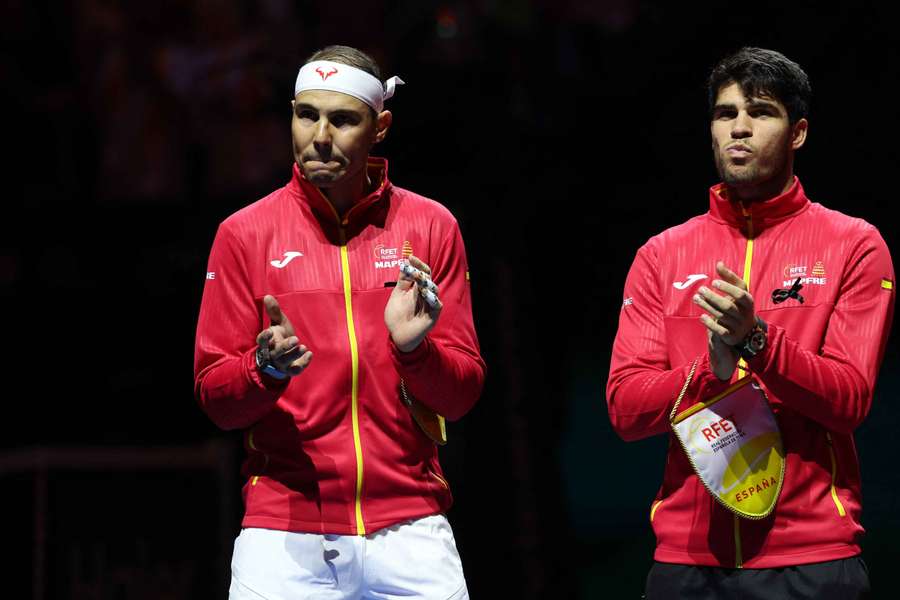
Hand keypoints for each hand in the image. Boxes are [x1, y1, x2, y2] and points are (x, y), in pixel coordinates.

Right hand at [256, 295, 312, 376]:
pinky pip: (295, 370)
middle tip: (295, 339)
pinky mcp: (290, 369)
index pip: (261, 341)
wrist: (283, 356)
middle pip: (275, 352)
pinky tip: (309, 354)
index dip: (264, 338)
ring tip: (303, 347)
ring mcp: (281, 363)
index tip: (269, 332)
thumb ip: (274, 312)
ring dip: (294, 354)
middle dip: (285, 347)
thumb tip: (268, 296)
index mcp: (267, 342)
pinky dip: (302, 363)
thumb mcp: (278, 323)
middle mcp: (272, 354)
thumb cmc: (279, 336)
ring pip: (285, 361)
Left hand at [385, 256, 442, 351]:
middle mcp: (425, 294)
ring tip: (419, 279)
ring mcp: (430, 304)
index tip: (410, 257)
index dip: (418, 264)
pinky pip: (436, 304)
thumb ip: (402, 281)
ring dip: (426, 283)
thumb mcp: (397, 295)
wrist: (398, 335)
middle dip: (421, 272)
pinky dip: (431, 298)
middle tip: (413, 270)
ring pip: (434, 289)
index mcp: (416, 288)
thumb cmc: (397, 316)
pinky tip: (425, 293)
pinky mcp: (433, 315)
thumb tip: (405, 263)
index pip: (421, 272)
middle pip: (428, 279)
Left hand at [694, 262, 755, 379]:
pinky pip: (719, 330)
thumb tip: (719, 263)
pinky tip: (702, 316)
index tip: (713, 282)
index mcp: (748, 301)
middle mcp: (744, 314)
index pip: (740, 294)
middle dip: (712, 297)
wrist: (746, 330)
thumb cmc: (740, 305)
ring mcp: (737, 326)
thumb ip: (729, 277)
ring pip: (721, 316)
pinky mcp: (730, 335)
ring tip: (696, 298)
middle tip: (700, 289)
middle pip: (727, 306)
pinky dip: (710, 323)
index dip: (727, 287)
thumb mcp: (739, 291)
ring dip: (707, 306)